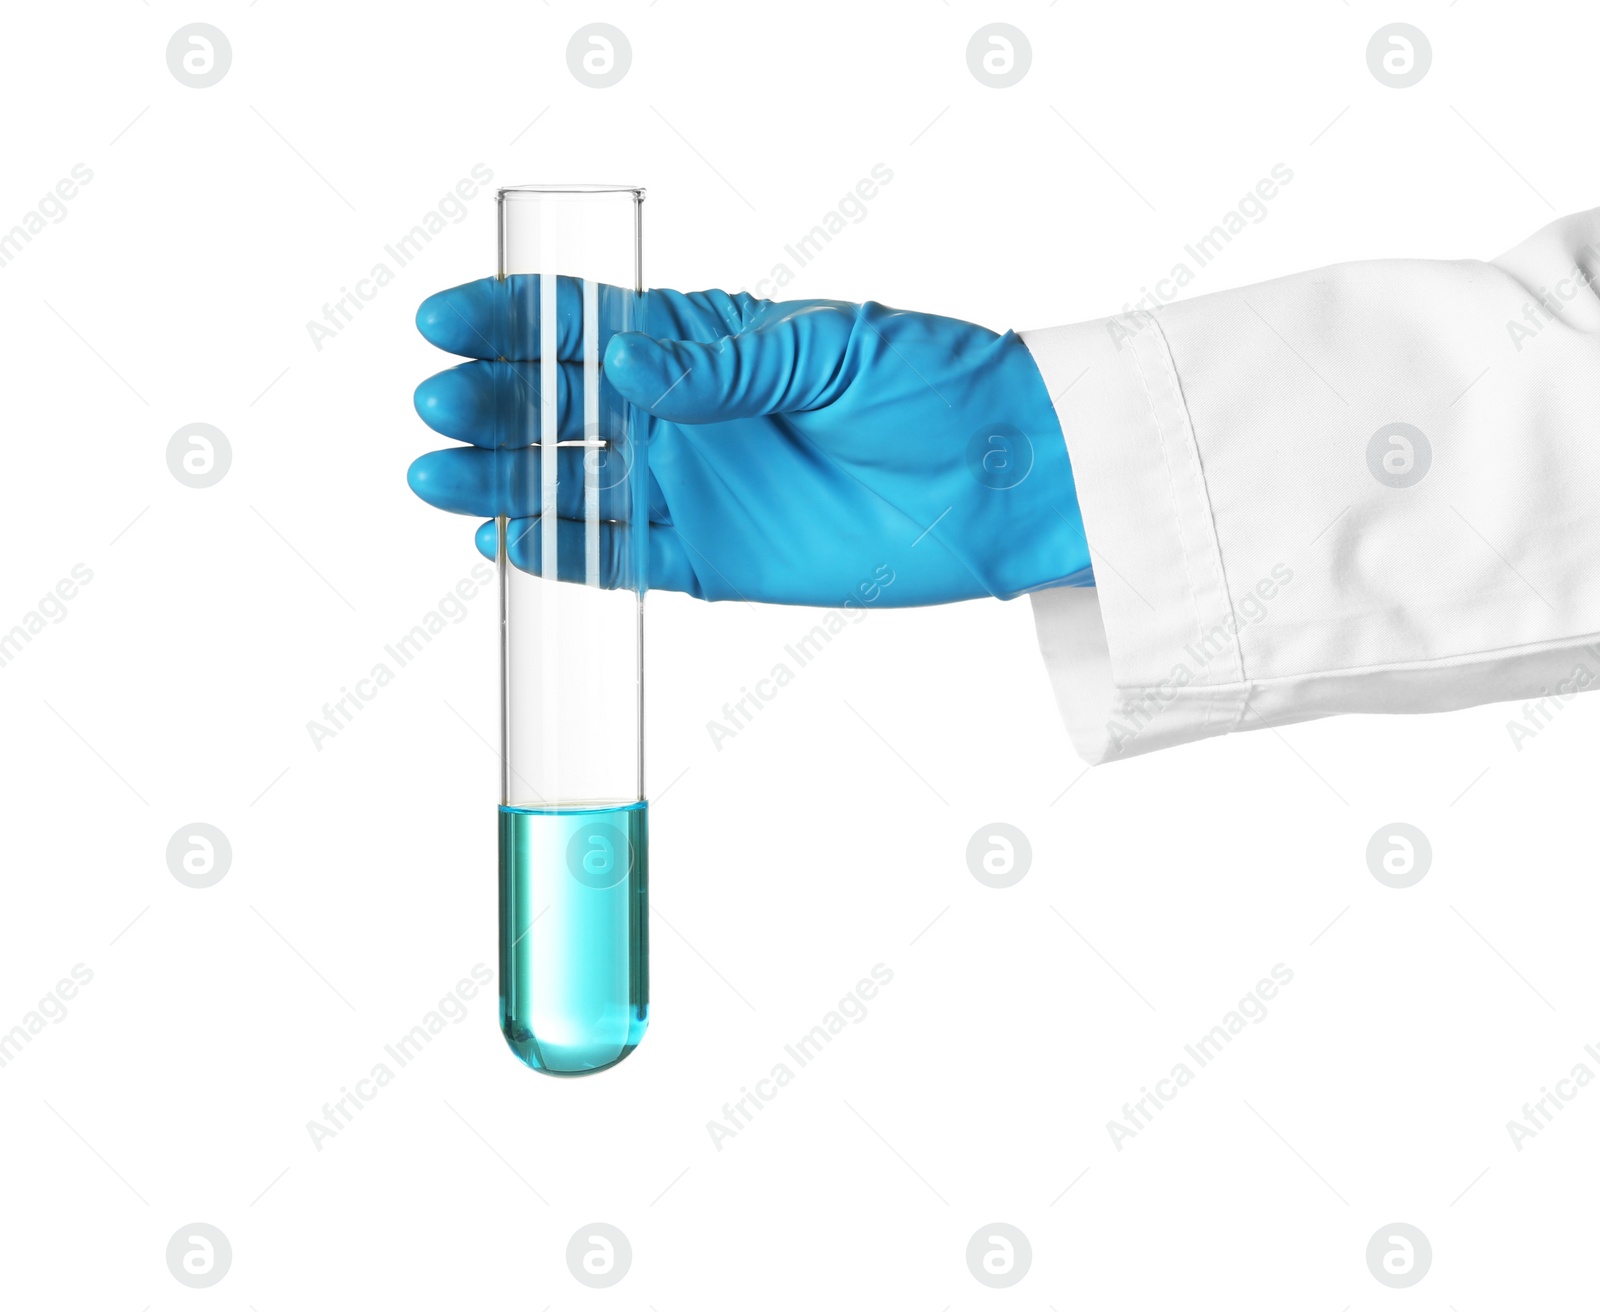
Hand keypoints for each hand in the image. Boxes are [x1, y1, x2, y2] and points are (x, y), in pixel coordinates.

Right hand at [408, 279, 1091, 606]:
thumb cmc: (933, 387)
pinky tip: (505, 539)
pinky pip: (620, 560)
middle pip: (560, 407)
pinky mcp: (713, 561)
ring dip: (503, 481)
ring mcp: (693, 489)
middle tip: (440, 404)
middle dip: (493, 403)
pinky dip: (563, 554)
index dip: (511, 320)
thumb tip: (622, 360)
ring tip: (437, 476)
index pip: (585, 323)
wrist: (1002, 482)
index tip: (447, 320)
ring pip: (573, 485)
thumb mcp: (828, 351)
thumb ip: (721, 364)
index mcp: (704, 340)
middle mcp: (683, 414)